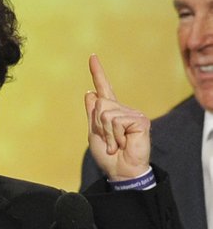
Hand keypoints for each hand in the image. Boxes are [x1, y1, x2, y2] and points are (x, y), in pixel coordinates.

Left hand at [84, 54, 150, 180]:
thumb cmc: (109, 157)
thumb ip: (92, 115)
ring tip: (116, 145)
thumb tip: (89, 92)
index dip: (97, 73)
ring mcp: (133, 114)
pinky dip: (115, 136)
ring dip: (107, 134)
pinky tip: (123, 144)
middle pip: (100, 104)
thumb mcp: (94, 135)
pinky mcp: (140, 120)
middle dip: (99, 126)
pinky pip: (117, 121)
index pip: (104, 89)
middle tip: (108, 142)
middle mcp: (123, 110)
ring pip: (107, 113)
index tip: (92, 57)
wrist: (121, 172)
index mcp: (111, 112)